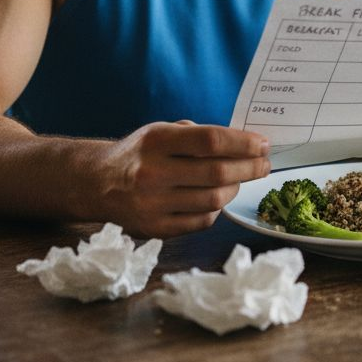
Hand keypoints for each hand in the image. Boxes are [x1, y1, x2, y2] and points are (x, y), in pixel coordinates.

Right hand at [95, 120, 270, 236]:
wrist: (98, 184)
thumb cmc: (141, 153)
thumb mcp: (162, 131)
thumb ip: (199, 136)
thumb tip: (246, 144)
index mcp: (155, 141)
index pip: (211, 141)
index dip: (243, 143)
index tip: (263, 144)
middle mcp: (152, 173)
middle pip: (217, 174)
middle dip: (250, 168)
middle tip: (264, 164)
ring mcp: (152, 205)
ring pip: (214, 200)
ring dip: (235, 188)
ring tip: (239, 179)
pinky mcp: (156, 229)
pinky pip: (203, 221)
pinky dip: (217, 209)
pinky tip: (218, 197)